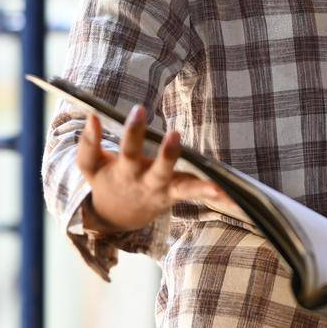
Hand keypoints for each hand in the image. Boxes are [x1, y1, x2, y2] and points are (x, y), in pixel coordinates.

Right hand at [77, 106, 230, 233]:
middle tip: (174, 133)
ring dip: (202, 188)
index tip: (139, 109)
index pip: (128, 149)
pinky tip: (237, 199)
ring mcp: (166, 192)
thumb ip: (89, 143)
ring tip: (218, 187)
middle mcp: (147, 183)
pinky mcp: (180, 196)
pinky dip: (219, 198)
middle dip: (167, 154)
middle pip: (159, 170)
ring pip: (185, 190)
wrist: (116, 219)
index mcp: (125, 172)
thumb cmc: (106, 182)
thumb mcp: (91, 165)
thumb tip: (92, 116)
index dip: (132, 131)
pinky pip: (200, 196)